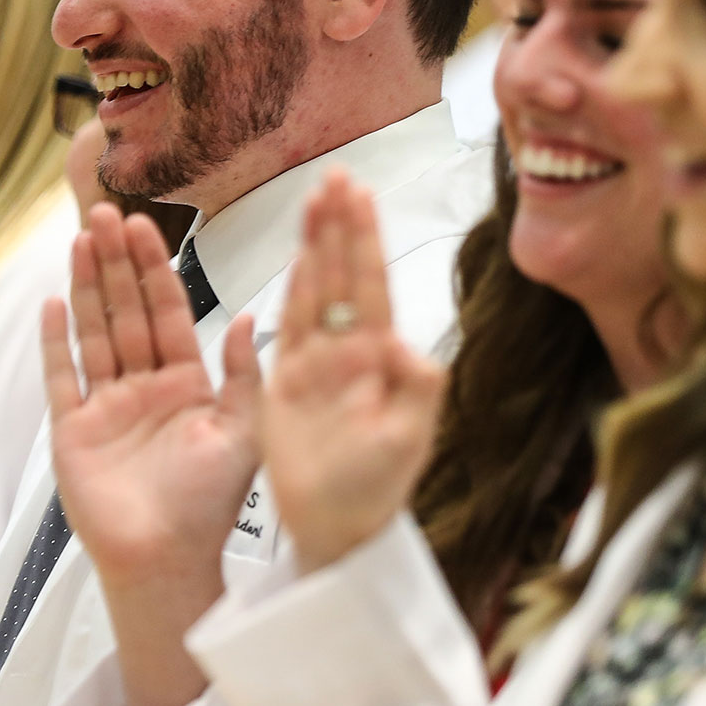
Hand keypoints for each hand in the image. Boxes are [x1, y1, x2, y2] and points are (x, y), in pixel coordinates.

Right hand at [42, 204, 258, 705]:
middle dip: (115, 262)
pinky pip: (61, 377)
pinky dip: (55, 341)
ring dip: (87, 286)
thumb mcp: (244, 432)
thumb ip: (245, 375)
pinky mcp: (72, 432)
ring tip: (80, 240)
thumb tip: (249, 317)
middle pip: (125, 311)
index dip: (154, 269)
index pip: (166, 312)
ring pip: (94, 332)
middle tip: (104, 212)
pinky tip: (52, 302)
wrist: (167, 561)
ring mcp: (104, 407)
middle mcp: (143, 389)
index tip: (145, 225)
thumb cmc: (210, 507)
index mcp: (185, 385)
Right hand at [263, 170, 445, 573]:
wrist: (339, 530)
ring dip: (318, 244)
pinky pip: (291, 326)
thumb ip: (417, 390)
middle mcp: (349, 352)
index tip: (359, 195)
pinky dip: (295, 289)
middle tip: (338, 176)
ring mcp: (318, 364)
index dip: (364, 240)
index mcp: (379, 360)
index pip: (371, 285)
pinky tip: (301, 258)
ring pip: (317, 290)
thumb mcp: (409, 441)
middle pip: (344, 274)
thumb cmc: (375, 490)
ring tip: (317, 198)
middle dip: (341, 225)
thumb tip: (403, 343)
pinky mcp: (288, 384)